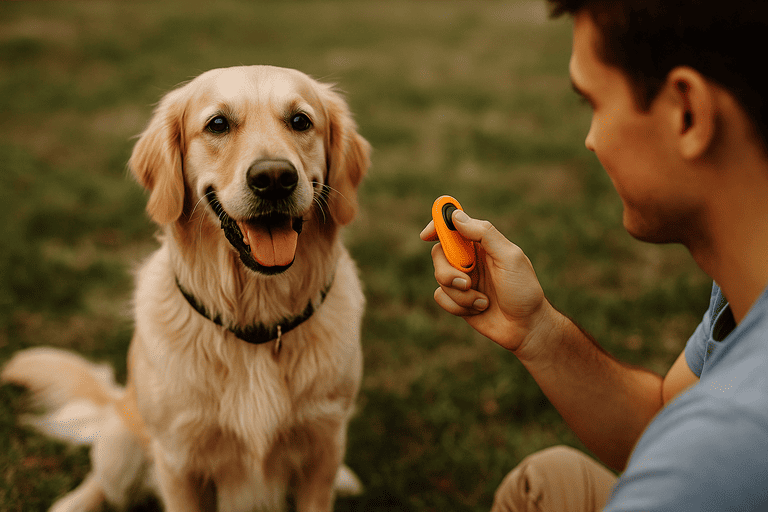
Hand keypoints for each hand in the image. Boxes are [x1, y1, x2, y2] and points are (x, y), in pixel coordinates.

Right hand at [420, 210, 550, 351]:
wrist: (526, 328)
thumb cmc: (523, 290)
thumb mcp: (509, 257)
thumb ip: (484, 234)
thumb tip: (456, 216)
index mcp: (483, 244)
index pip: (454, 226)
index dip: (438, 226)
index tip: (426, 235)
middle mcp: (470, 259)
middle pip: (439, 253)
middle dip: (448, 271)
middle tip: (466, 282)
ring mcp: (463, 279)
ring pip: (439, 278)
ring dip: (460, 294)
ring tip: (482, 302)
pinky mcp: (458, 299)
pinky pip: (440, 297)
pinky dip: (458, 306)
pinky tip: (478, 310)